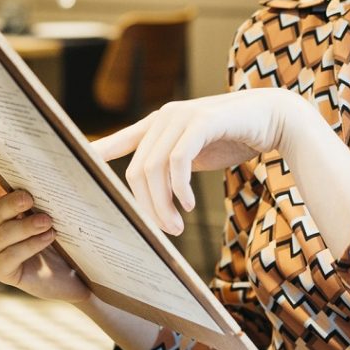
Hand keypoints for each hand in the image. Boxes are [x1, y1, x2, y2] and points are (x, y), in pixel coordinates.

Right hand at [0, 148, 90, 302]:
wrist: (80, 273)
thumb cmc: (72, 235)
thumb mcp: (71, 204)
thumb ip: (72, 178)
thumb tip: (93, 148)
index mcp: (6, 202)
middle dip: (10, 203)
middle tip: (29, 198)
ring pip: (0, 235)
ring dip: (23, 227)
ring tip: (48, 223)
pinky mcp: (1, 270)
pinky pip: (7, 258)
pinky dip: (27, 247)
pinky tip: (46, 239)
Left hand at [93, 88, 309, 235]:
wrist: (273, 118)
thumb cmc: (233, 137)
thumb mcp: (196, 152)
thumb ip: (172, 165)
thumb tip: (156, 196)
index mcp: (159, 124)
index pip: (119, 140)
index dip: (96, 154)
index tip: (75, 170)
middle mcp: (164, 117)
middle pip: (137, 169)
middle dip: (146, 206)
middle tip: (164, 233)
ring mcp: (181, 116)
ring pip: (154, 167)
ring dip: (163, 204)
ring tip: (176, 226)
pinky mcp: (201, 121)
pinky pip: (178, 159)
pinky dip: (179, 187)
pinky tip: (189, 204)